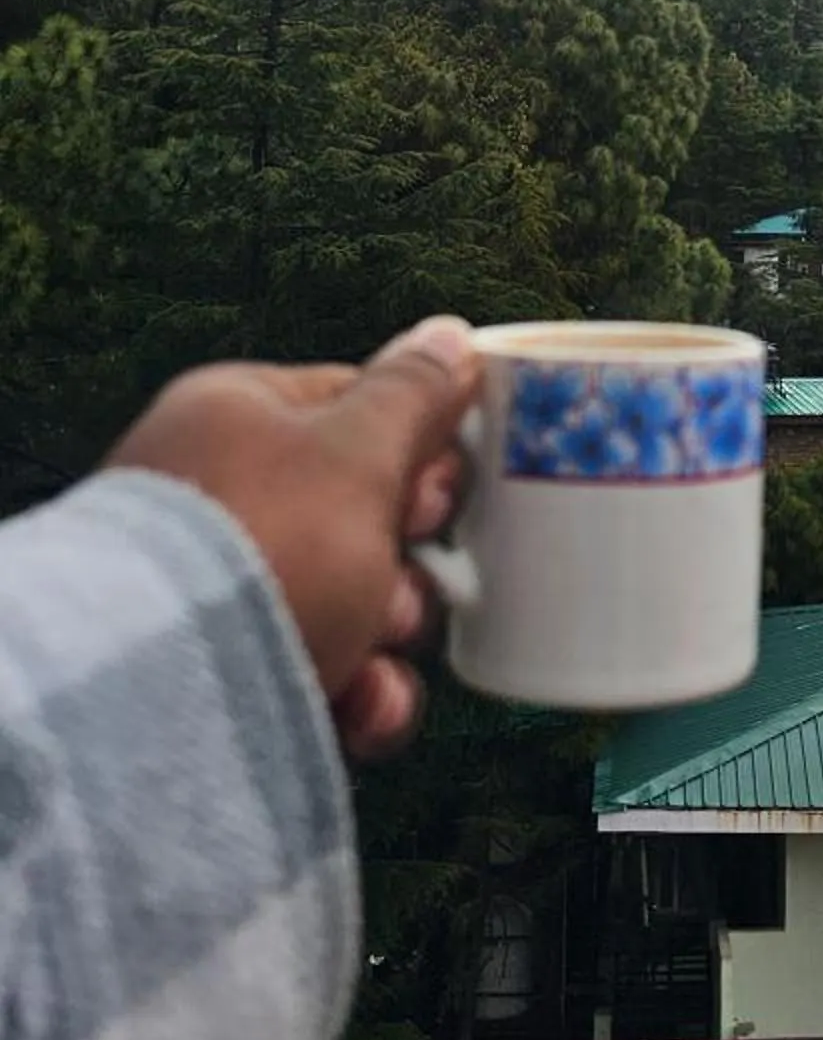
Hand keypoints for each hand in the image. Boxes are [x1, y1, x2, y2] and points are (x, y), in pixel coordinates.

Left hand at [104, 316, 478, 760]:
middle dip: (406, 555)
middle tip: (410, 565)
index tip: (446, 487)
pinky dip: (355, 692)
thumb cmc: (264, 544)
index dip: (416, 446)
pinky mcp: (224, 678)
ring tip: (377, 650)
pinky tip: (362, 705)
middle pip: (358, 515)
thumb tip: (450, 334)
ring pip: (348, 604)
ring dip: (387, 631)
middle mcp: (220, 500)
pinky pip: (318, 674)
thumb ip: (413, 395)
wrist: (155, 693)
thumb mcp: (358, 452)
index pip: (351, 406)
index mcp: (237, 418)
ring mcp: (216, 594)